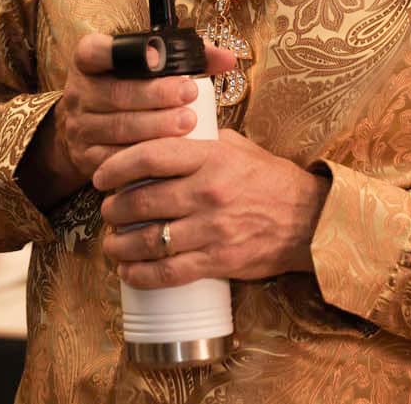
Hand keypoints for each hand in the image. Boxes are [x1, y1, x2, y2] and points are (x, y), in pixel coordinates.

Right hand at [21, 34, 238, 204]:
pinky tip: (169, 153)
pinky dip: (144, 156)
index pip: (94, 51)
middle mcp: (79, 92)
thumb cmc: (129, 91)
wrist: (89, 131)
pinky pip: (116, 159)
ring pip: (118, 127)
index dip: (121, 52)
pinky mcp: (86, 157)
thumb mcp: (144, 69)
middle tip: (190, 95)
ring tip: (188, 123)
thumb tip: (226, 58)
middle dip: (156, 95)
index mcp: (89, 62)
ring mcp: (80, 127)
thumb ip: (186, 58)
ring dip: (155, 127)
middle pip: (116, 93)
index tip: (157, 57)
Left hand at [95, 129, 330, 289]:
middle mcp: (208, 192)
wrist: (310, 220)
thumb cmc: (272, 181)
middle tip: (108, 211)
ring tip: (113, 243)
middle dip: (113, 209)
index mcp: (210, 158)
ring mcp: (213, 229)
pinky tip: (128, 272)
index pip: (150, 156)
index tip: (101, 175)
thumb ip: (202, 141)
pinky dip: (141, 275)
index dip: (116, 166)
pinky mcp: (219, 261)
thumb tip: (166, 135)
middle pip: (141, 201)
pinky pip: (168, 272)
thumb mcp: (239, 147)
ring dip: (120, 245)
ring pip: (149, 240)